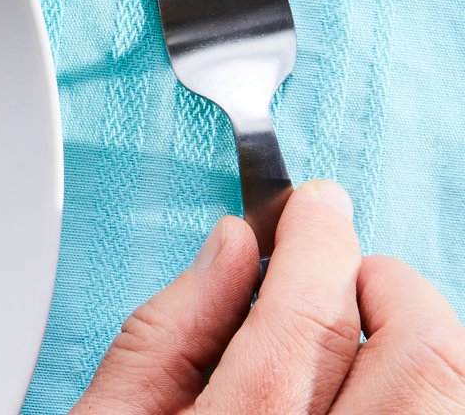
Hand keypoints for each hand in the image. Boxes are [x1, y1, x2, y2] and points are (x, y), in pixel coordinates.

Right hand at [72, 179, 464, 413]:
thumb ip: (165, 333)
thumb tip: (232, 249)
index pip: (310, 317)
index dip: (320, 242)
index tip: (316, 206)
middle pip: (420, 361)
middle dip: (392, 283)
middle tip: (351, 263)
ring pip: (453, 407)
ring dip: (429, 344)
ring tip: (377, 326)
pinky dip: (435, 402)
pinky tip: (388, 392)